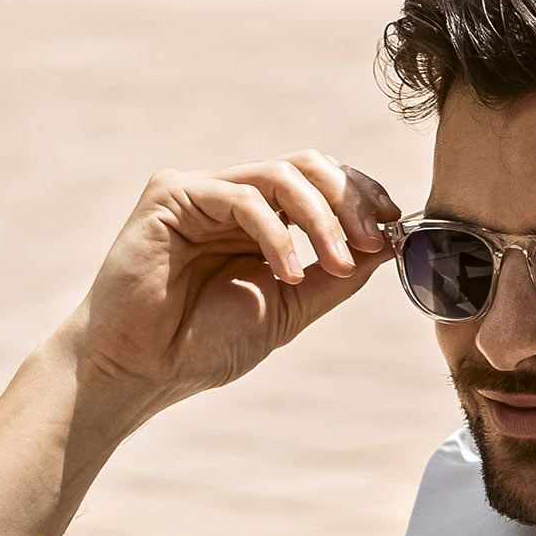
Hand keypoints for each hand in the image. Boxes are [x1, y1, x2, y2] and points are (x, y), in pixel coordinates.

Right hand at [55, 152, 401, 408]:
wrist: (143, 369)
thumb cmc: (204, 346)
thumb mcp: (289, 309)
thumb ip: (334, 276)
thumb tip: (386, 245)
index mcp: (262, 223)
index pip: (321, 185)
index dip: (361, 197)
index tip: (392, 229)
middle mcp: (234, 199)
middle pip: (308, 167)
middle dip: (350, 200)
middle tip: (371, 240)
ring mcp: (202, 192)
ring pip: (282, 175)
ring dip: (322, 218)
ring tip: (338, 263)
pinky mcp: (173, 194)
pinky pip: (241, 198)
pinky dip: (276, 234)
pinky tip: (287, 273)